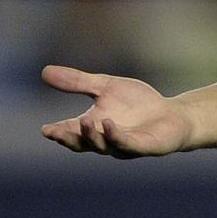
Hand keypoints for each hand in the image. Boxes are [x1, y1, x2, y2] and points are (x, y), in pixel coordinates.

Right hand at [40, 65, 191, 157]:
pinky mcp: (143, 146)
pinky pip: (126, 144)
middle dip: (69, 138)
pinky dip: (116, 136)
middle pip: (82, 144)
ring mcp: (123, 145)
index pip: (71, 132)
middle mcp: (104, 140)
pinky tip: (109, 124)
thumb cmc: (137, 103)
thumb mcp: (106, 87)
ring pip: (103, 145)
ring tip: (85, 122)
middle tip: (56, 132)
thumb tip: (44, 71)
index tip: (45, 130)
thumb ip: (78, 82)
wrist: (172, 114)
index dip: (58, 133)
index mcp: (93, 127)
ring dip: (92, 136)